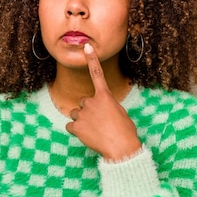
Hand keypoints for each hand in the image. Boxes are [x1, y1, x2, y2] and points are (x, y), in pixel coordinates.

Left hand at [65, 43, 141, 160]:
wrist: (121, 148)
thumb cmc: (125, 132)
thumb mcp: (120, 113)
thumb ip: (107, 106)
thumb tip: (99, 110)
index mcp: (105, 96)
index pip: (97, 74)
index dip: (92, 60)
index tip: (86, 47)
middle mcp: (91, 102)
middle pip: (83, 102)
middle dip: (88, 110)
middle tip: (99, 122)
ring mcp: (83, 114)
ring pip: (76, 114)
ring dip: (81, 120)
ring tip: (94, 130)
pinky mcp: (76, 127)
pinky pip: (70, 126)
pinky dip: (76, 132)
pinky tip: (87, 136)